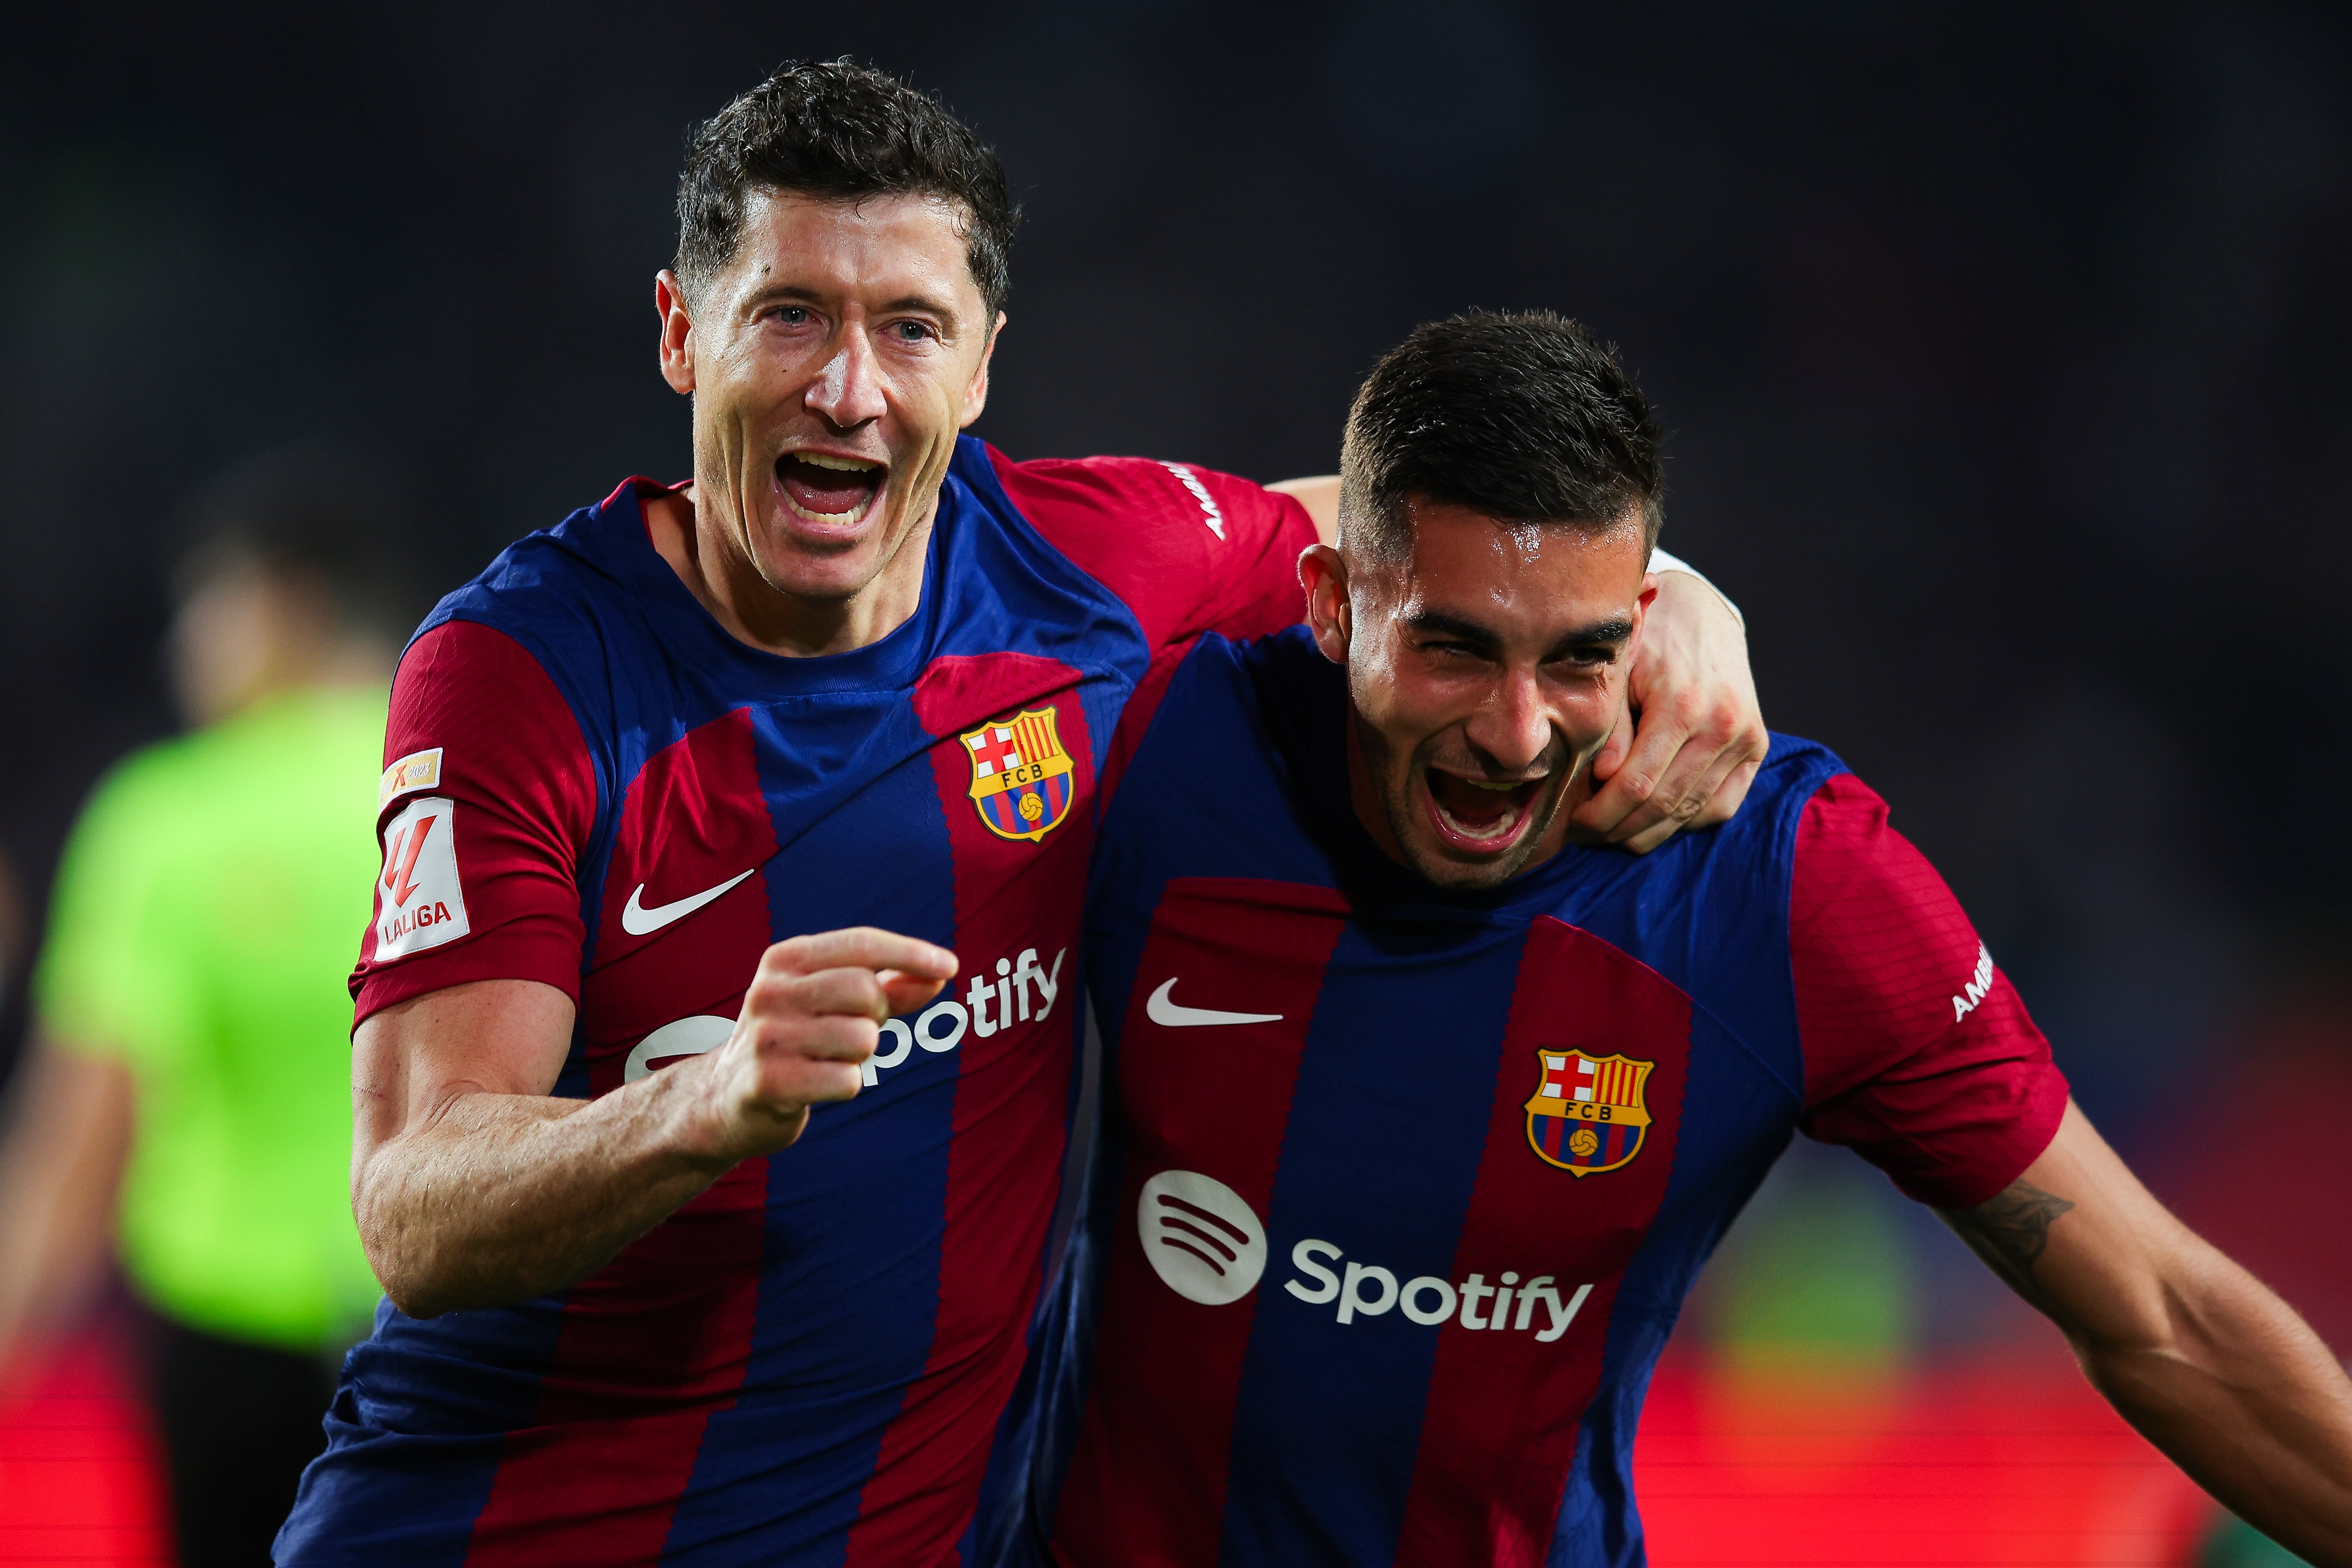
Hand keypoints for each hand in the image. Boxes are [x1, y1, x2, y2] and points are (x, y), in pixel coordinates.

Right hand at [690, 927, 955, 1161]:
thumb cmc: (797, 1039)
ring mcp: (765, 1037)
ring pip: (862, 1038)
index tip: (950, 967)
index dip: (910, 953)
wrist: (726, 1098)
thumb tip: (941, 973)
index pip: (860, 944)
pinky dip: (846, 1085)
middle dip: (877, 1015)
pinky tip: (818, 1084)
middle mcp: (770, 991)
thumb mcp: (835, 1002)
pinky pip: (847, 1080)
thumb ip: (890, 986)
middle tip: (853, 1031)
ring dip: (861, 1055)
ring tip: (828, 1059)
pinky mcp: (767, 1082)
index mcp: (785, 959)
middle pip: (865, 991)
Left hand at [1572, 571, 1767, 852]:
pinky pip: (1721, 806)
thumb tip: (1603, 781)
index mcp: (1683, 704)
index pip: (1636, 785)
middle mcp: (1723, 725)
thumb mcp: (1618, 672)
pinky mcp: (1757, 747)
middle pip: (1665, 806)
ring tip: (1613, 832)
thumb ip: (1611, 727)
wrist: (1700, 612)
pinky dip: (1686, 821)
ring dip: (1648, 831)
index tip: (1573, 824)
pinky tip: (1654, 819)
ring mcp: (1745, 738)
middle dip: (1619, 829)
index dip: (1600, 815)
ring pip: (1692, 812)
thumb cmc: (1646, 638)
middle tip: (1586, 835)